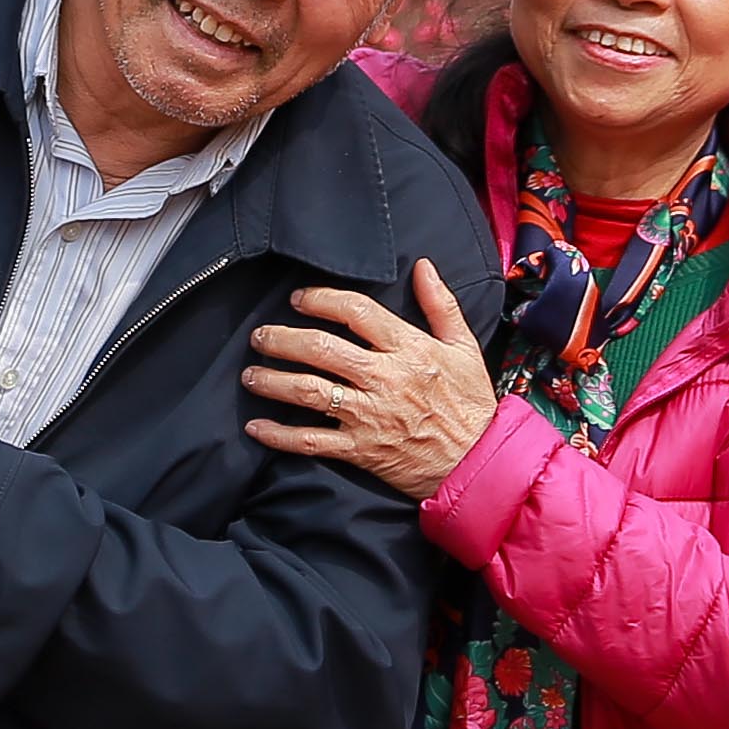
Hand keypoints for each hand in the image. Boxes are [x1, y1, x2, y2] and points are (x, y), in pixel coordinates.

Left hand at [241, 260, 503, 503]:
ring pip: (310, 392)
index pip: (356, 312)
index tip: (297, 299)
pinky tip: (256, 427)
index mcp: (409, 349)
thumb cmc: (470, 404)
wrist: (478, 464)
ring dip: (274, 381)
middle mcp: (385, 378)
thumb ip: (441, 304)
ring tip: (250, 374)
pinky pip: (312, 441)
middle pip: (321, 348)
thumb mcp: (464, 348)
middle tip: (260, 336)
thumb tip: (421, 265)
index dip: (321, 300)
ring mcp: (370, 416)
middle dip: (282, 339)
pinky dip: (280, 435)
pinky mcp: (361, 450)